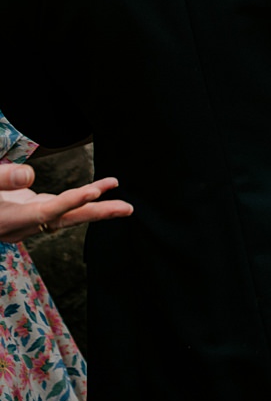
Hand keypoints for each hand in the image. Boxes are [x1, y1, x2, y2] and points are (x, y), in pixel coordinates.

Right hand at [0, 166, 132, 242]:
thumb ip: (0, 179)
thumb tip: (30, 175)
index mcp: (9, 219)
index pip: (46, 211)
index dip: (71, 201)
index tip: (95, 191)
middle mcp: (21, 225)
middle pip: (64, 220)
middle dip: (96, 214)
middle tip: (128, 210)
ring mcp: (26, 220)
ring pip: (65, 216)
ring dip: (94, 208)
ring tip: (125, 206)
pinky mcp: (29, 212)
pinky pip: (59, 208)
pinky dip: (79, 201)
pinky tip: (100, 191)